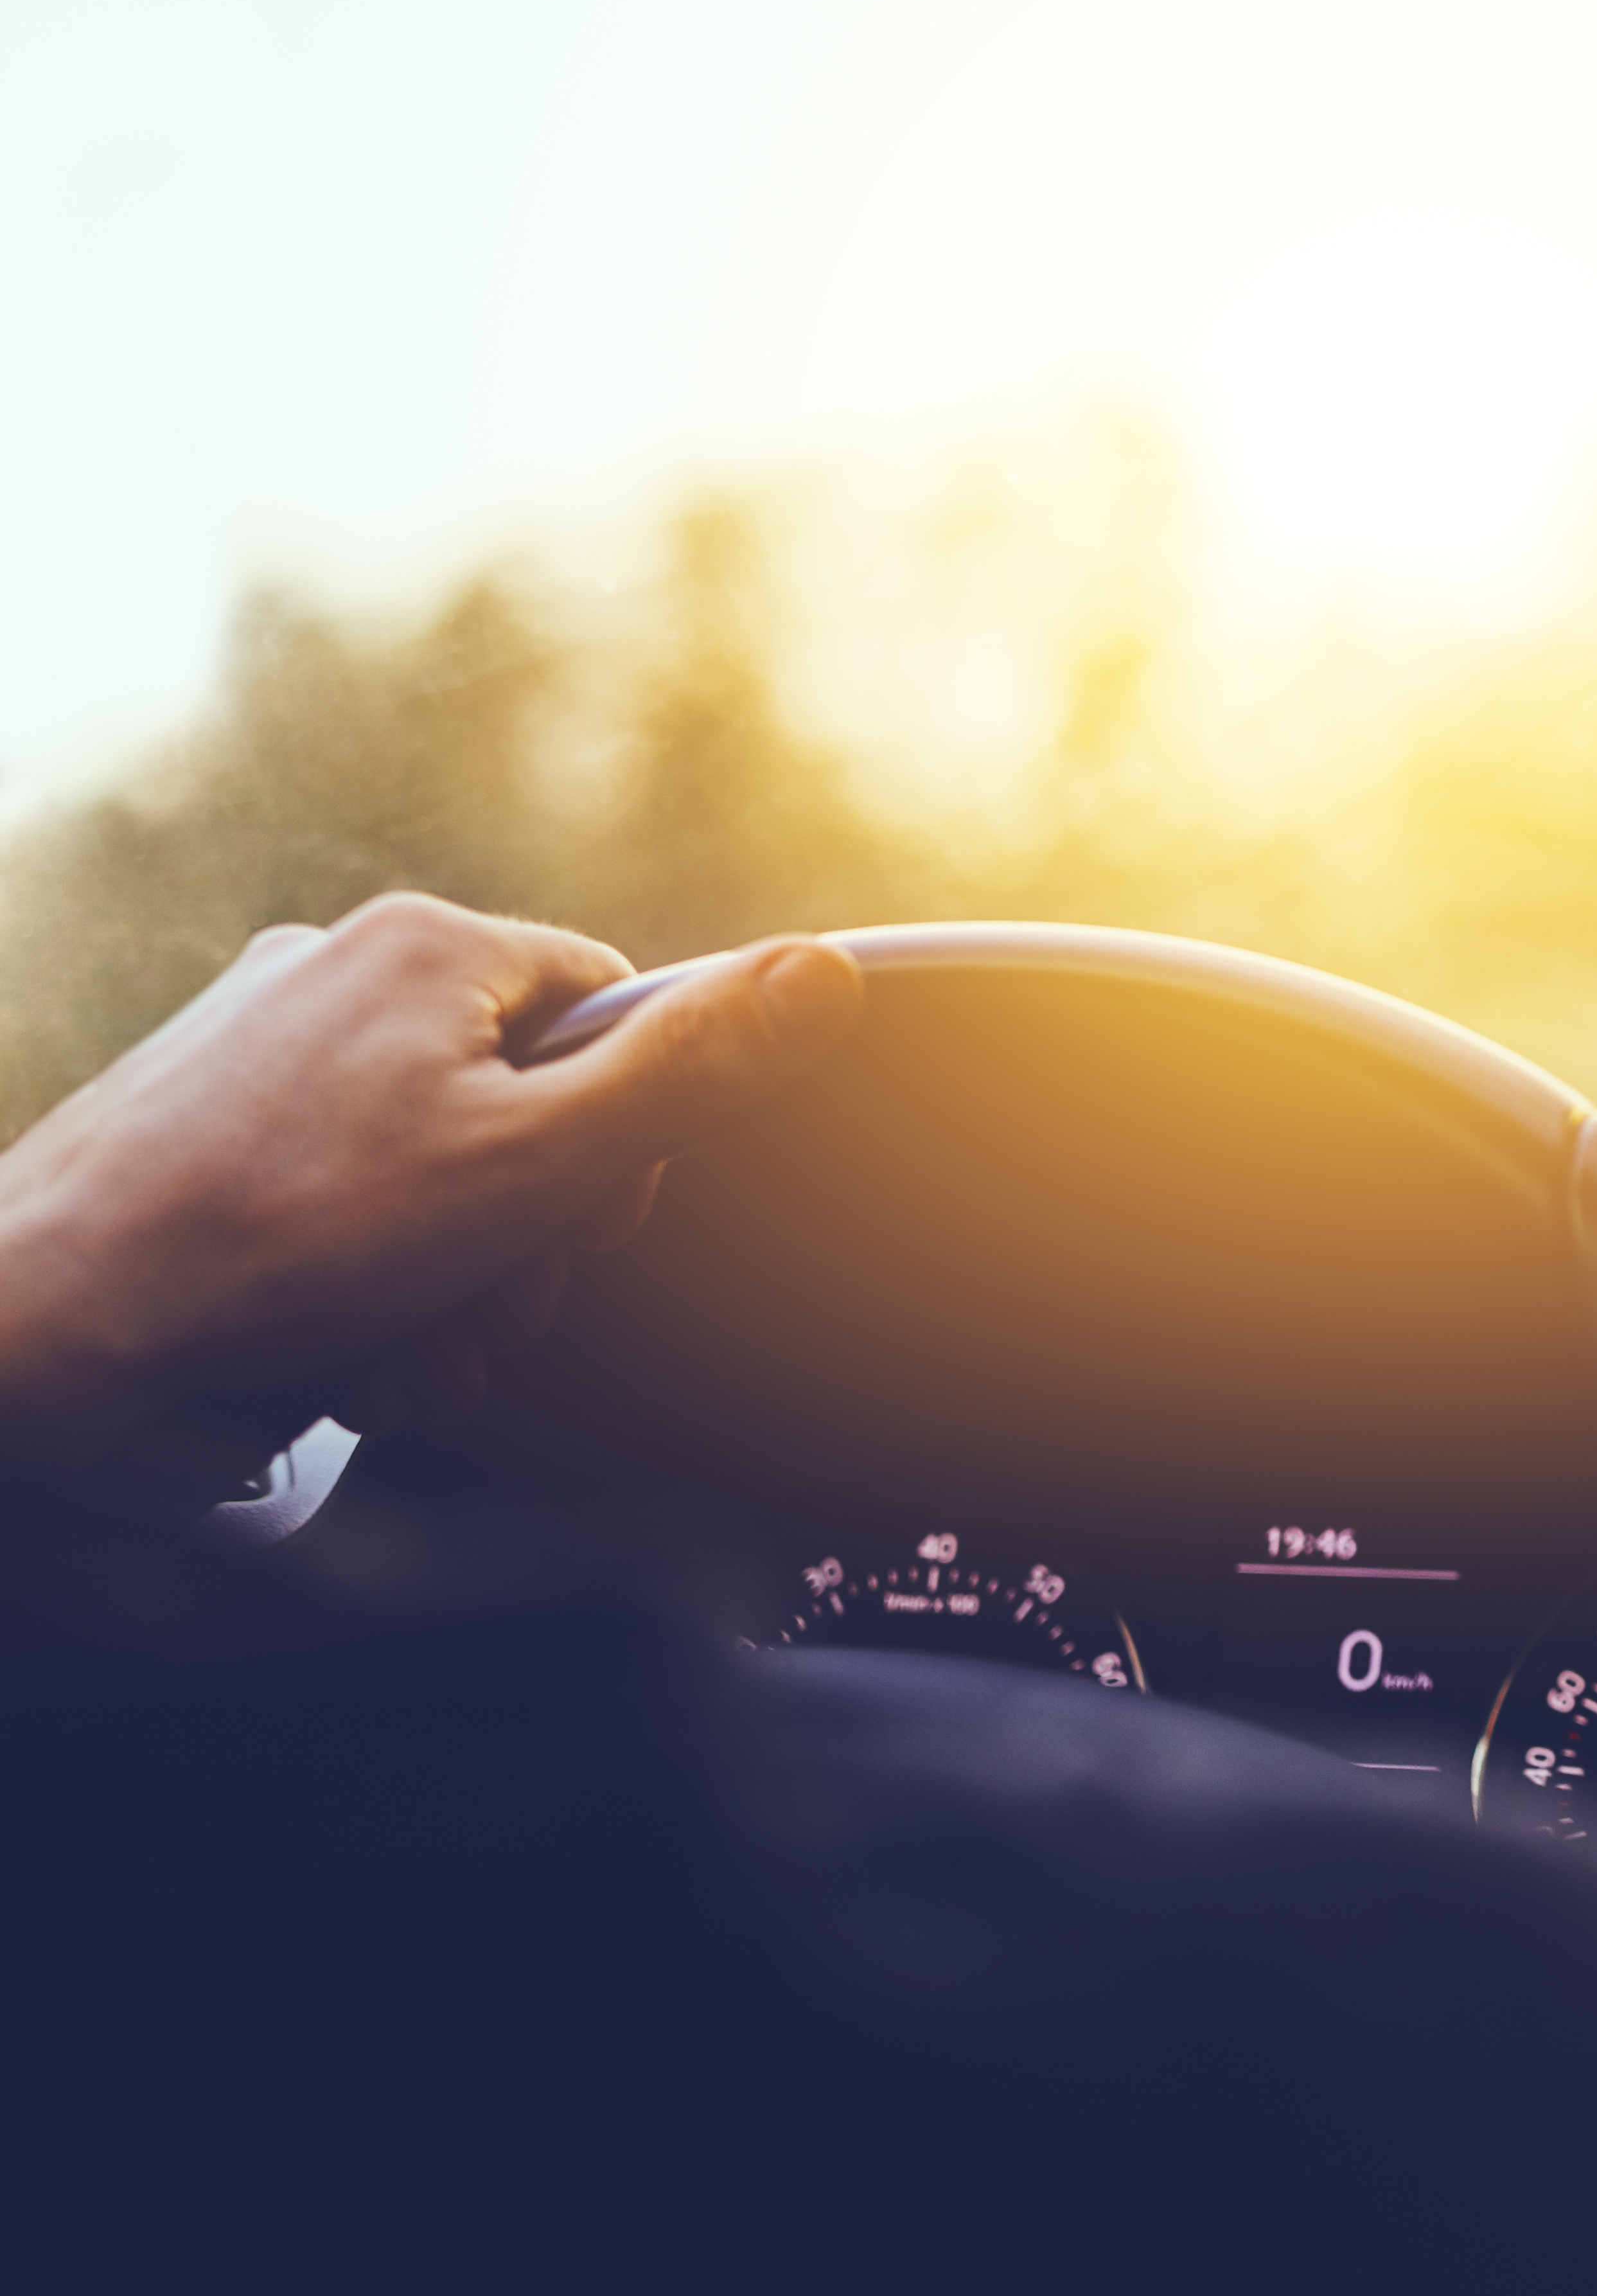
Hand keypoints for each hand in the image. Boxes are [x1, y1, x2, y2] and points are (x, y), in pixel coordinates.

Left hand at [0, 893, 861, 1475]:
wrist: (55, 1332)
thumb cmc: (283, 1245)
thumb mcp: (540, 1164)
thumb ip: (690, 1070)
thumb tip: (822, 968)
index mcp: (429, 949)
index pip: (618, 1013)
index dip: (628, 1138)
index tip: (575, 1215)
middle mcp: (340, 972)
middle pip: (535, 1104)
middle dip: (531, 1237)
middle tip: (478, 1302)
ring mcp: (262, 1048)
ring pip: (445, 1171)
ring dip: (453, 1287)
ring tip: (397, 1346)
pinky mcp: (209, 1128)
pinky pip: (349, 1200)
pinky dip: (365, 1288)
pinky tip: (337, 1347)